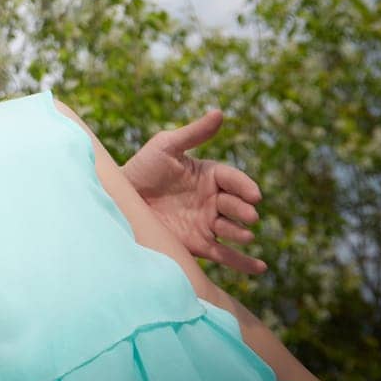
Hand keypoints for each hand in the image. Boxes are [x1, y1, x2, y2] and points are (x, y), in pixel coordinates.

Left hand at [123, 109, 267, 275]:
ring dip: (240, 233)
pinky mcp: (197, 244)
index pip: (233, 180)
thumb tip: (219, 112)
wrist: (120, 198)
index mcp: (210, 176)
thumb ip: (194, 133)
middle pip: (235, 206)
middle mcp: (213, 200)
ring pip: (231, 230)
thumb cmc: (142, 167)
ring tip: (245, 235)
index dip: (244, 186)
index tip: (253, 194)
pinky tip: (260, 268)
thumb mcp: (166, 146)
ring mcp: (206, 223)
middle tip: (249, 215)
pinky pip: (224, 255)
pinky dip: (243, 262)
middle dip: (244, 210)